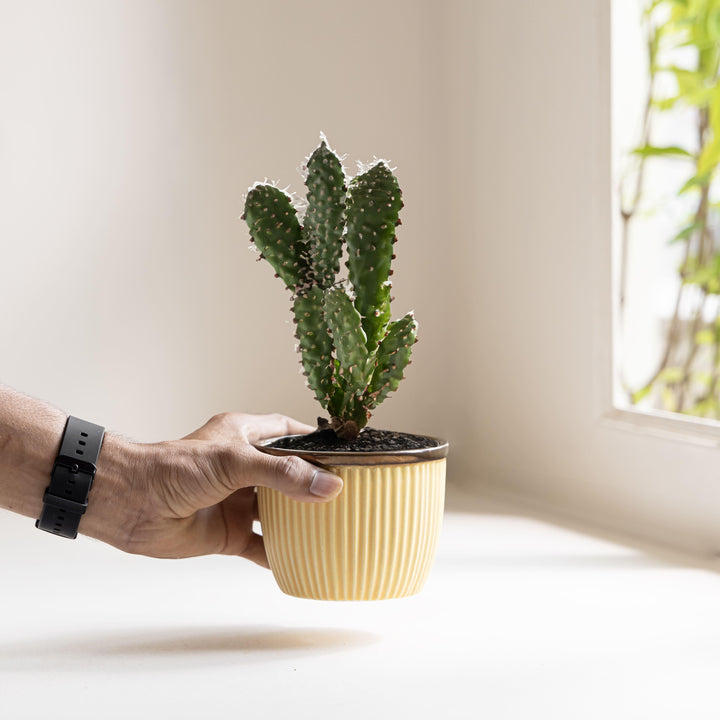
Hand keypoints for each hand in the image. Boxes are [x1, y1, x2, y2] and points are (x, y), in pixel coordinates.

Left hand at [93, 413, 342, 566]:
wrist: (130, 505)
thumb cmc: (173, 468)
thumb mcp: (234, 461)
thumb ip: (282, 473)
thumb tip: (328, 486)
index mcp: (245, 436)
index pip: (290, 434)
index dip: (316, 444)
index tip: (346, 455)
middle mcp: (243, 467)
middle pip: (289, 475)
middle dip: (315, 485)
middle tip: (348, 495)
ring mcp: (236, 500)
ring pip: (278, 511)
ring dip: (301, 520)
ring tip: (334, 527)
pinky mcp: (227, 532)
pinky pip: (260, 545)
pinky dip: (279, 554)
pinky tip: (302, 561)